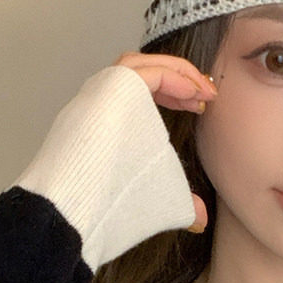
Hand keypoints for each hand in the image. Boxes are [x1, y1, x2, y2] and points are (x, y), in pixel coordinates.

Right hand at [115, 51, 215, 232]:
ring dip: (176, 71)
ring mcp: (99, 93)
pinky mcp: (107, 89)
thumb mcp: (155, 198)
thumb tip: (200, 220)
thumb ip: (179, 203)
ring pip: (140, 63)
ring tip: (202, 90)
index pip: (138, 88)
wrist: (77, 211)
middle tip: (205, 93)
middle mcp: (97, 103)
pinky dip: (173, 76)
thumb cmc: (109, 207)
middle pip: (139, 70)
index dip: (173, 91)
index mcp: (103, 121)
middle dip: (176, 76)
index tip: (199, 106)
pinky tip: (193, 94)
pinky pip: (146, 71)